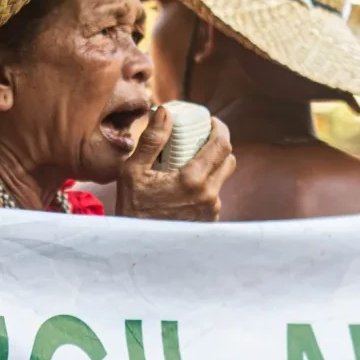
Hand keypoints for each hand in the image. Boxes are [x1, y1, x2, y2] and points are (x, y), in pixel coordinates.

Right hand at [114, 108, 236, 220]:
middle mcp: (209, 196)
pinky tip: (185, 188)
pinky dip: (204, 188)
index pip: (222, 145)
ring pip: (220, 180)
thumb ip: (151, 140)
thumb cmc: (132, 209)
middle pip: (228, 160)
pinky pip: (213, 197)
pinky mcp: (209, 222)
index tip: (210, 122)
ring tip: (187, 165)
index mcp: (193, 180)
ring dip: (209, 168)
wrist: (137, 247)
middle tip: (200, 140)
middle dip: (217, 146)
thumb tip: (166, 112)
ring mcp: (211, 211)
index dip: (220, 128)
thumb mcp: (133, 171)